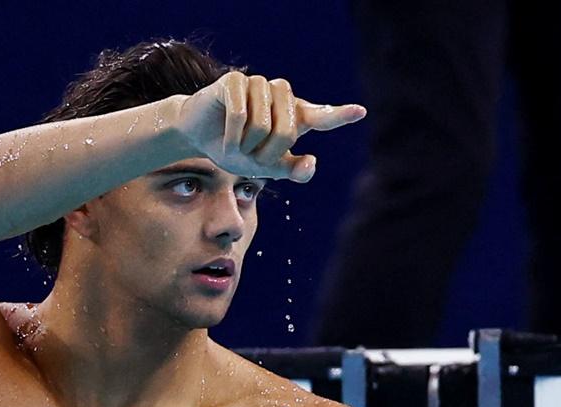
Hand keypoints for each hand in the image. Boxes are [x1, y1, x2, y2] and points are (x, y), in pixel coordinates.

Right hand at [174, 72, 365, 182]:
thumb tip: (311, 162)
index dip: (339, 115)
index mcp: (295, 115)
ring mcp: (259, 84)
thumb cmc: (238, 148)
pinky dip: (231, 137)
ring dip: (246, 145)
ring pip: (262, 125)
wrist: (201, 136)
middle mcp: (281, 94)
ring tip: (237, 144)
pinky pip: (240, 115)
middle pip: (286, 132)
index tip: (359, 112)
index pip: (322, 116)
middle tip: (250, 155)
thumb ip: (292, 170)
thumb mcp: (266, 167)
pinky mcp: (235, 81)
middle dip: (265, 153)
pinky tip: (225, 138)